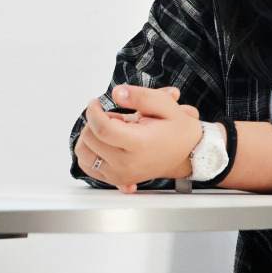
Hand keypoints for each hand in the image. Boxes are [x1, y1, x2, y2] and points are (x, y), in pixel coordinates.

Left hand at [73, 84, 203, 193]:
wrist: (187, 154)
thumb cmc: (177, 131)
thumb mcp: (165, 105)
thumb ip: (140, 96)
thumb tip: (117, 93)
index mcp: (139, 144)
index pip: (101, 128)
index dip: (93, 111)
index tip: (95, 103)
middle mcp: (127, 163)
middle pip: (90, 139)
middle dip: (94, 121)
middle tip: (113, 118)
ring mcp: (120, 174)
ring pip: (84, 153)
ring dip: (90, 136)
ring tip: (110, 131)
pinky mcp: (116, 179)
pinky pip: (88, 166)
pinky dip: (90, 152)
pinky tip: (106, 144)